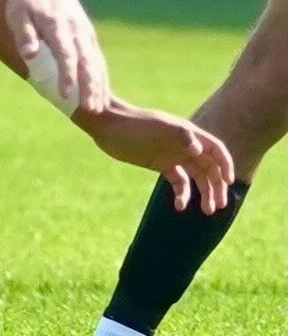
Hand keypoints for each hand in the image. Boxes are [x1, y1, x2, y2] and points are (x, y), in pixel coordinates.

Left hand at [7, 0, 109, 113]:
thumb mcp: (18, 13)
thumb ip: (24, 35)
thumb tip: (29, 55)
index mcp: (57, 27)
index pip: (65, 55)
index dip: (67, 75)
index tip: (66, 95)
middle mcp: (76, 31)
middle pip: (87, 62)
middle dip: (90, 86)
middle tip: (91, 110)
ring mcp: (85, 34)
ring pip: (96, 62)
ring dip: (99, 85)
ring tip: (100, 108)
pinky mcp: (88, 36)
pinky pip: (98, 60)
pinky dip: (101, 77)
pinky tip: (102, 95)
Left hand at [77, 102, 234, 213]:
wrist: (106, 124)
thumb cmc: (132, 124)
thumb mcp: (156, 129)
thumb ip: (179, 136)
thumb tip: (199, 148)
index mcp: (187, 132)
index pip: (215, 149)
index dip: (226, 164)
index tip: (229, 182)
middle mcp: (183, 144)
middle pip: (209, 166)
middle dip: (216, 185)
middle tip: (217, 206)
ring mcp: (171, 154)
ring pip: (196, 176)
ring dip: (204, 192)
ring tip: (206, 210)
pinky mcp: (158, 163)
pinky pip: (177, 180)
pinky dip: (181, 194)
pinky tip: (179, 206)